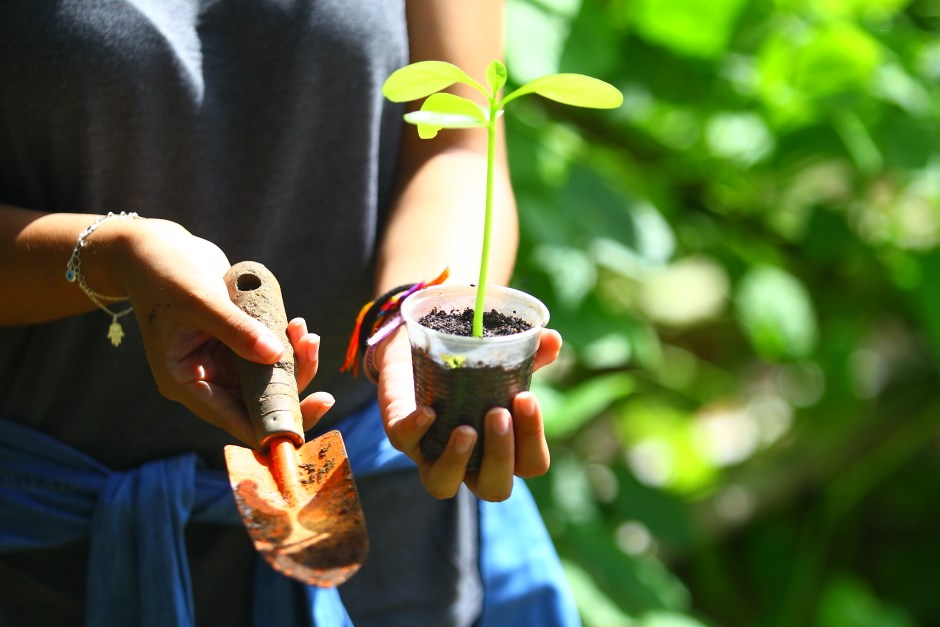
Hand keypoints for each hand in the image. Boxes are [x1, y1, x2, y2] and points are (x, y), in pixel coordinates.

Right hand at [105, 219, 332, 445]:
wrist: (155, 247)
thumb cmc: (166, 272)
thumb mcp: (200, 300)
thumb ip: (237, 329)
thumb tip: (276, 356)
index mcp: (185, 382)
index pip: (234, 420)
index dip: (270, 426)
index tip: (307, 419)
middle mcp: (205, 378)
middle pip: (258, 404)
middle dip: (293, 389)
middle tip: (320, 375)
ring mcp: (222, 362)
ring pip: (270, 380)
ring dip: (296, 363)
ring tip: (306, 334)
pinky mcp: (237, 343)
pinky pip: (271, 356)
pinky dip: (289, 346)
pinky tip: (298, 326)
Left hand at [375, 325, 562, 500]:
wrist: (417, 353)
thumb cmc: (469, 371)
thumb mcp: (500, 361)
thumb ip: (529, 354)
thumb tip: (552, 338)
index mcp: (501, 449)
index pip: (530, 465)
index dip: (532, 440)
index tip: (526, 398)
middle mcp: (468, 462)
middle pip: (494, 488)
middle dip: (499, 455)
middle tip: (497, 414)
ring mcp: (431, 453)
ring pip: (442, 484)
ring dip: (457, 459)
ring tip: (465, 429)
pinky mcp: (401, 433)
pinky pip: (404, 442)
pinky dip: (416, 430)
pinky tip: (428, 412)